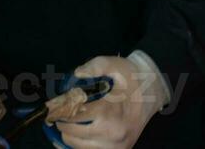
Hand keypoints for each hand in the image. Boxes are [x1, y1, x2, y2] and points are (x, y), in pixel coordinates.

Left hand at [47, 54, 167, 148]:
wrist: (153, 92)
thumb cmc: (130, 77)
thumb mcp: (112, 64)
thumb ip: (93, 67)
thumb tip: (76, 74)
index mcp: (110, 111)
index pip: (75, 115)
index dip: (59, 110)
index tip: (51, 106)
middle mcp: (113, 132)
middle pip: (73, 134)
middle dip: (61, 123)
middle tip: (57, 114)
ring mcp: (117, 145)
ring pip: (80, 148)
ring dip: (69, 137)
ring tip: (67, 124)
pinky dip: (79, 147)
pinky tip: (75, 137)